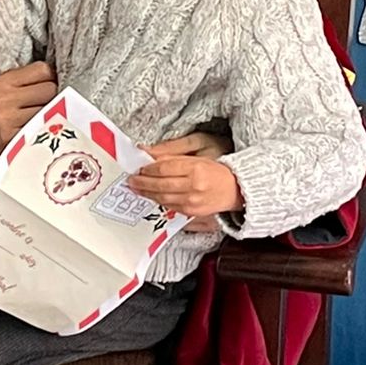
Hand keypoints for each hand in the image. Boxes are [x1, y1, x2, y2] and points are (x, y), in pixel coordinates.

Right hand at [0, 61, 57, 159]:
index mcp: (4, 81)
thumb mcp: (6, 87)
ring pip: (51, 110)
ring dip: (53, 114)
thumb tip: (61, 77)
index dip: (50, 77)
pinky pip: (46, 131)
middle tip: (45, 104)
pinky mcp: (16, 141)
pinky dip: (48, 131)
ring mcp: (9, 122)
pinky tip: (41, 131)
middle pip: (50, 90)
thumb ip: (30, 79)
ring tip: (43, 117)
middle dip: (53, 96)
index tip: (47, 85)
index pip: (44, 70)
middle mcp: (5, 100)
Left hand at [127, 142, 241, 221]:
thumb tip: (148, 152)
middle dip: (142, 183)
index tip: (139, 167)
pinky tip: (151, 195)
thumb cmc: (215, 170)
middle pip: (161, 184)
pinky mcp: (192, 211)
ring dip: (147, 193)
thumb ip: (171, 154)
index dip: (148, 168)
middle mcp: (193, 186)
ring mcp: (192, 201)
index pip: (164, 168)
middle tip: (131, 180)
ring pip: (163, 197)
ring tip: (137, 188)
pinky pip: (169, 206)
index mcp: (195, 168)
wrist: (234, 189)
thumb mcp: (196, 154)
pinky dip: (158, 200)